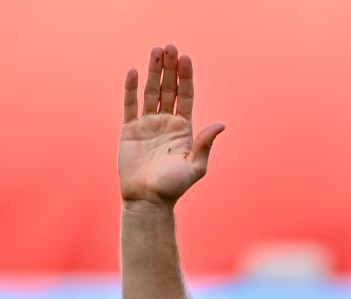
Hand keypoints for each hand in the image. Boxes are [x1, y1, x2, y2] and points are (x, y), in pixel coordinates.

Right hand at [118, 45, 224, 206]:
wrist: (148, 200)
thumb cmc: (174, 187)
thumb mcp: (195, 166)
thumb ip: (205, 144)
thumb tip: (221, 123)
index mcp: (184, 130)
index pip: (185, 97)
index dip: (186, 78)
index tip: (186, 58)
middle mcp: (166, 124)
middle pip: (169, 89)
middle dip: (170, 68)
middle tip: (170, 47)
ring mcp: (148, 125)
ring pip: (151, 93)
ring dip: (153, 72)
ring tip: (156, 51)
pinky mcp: (130, 131)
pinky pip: (130, 105)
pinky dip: (131, 89)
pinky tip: (135, 72)